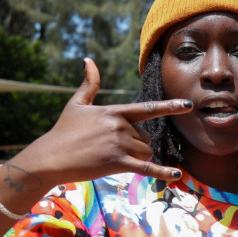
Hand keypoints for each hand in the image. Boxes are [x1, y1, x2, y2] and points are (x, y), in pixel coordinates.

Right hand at [9, 57, 192, 189]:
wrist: (49, 158)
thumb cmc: (63, 131)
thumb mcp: (77, 105)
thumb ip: (89, 84)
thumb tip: (89, 60)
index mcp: (114, 111)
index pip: (148, 108)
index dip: (170, 106)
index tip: (188, 104)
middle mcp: (120, 126)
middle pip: (146, 137)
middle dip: (136, 144)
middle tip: (110, 148)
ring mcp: (119, 144)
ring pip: (147, 152)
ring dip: (138, 157)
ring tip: (112, 157)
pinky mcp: (117, 162)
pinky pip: (146, 168)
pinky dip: (162, 172)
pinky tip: (177, 176)